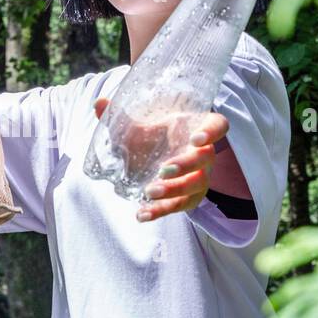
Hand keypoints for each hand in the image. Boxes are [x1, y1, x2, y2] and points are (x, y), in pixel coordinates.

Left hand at [93, 98, 229, 221]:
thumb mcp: (140, 125)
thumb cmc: (155, 135)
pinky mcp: (190, 198)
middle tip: (163, 170)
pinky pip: (180, 207)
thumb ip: (121, 116)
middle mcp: (205, 154)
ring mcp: (200, 177)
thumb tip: (99, 103)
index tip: (195, 139)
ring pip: (196, 186)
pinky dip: (160, 211)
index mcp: (199, 128)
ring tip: (149, 192)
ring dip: (174, 191)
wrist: (158, 156)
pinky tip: (141, 214)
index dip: (211, 132)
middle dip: (185, 166)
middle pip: (205, 160)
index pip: (218, 126)